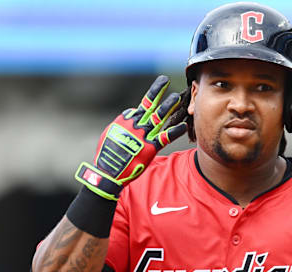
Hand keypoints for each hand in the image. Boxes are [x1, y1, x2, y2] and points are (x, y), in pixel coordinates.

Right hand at [75, 75, 186, 199]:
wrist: (108, 171)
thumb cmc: (107, 154)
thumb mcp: (110, 133)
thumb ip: (122, 123)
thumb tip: (130, 114)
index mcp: (125, 121)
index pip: (139, 109)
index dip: (145, 105)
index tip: (151, 102)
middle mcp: (135, 125)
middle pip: (149, 105)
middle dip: (157, 92)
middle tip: (165, 80)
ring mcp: (143, 135)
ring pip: (158, 117)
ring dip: (168, 106)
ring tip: (177, 97)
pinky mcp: (150, 148)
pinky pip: (165, 137)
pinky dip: (174, 131)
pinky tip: (183, 126)